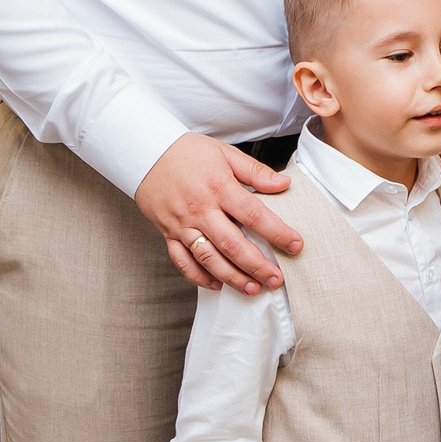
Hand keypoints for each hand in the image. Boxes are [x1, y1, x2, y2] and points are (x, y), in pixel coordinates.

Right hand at [136, 134, 299, 294]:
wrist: (144, 152)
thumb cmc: (187, 152)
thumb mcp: (224, 153)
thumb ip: (255, 171)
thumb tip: (284, 185)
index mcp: (219, 187)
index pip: (254, 215)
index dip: (277, 232)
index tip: (296, 245)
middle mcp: (200, 210)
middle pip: (233, 245)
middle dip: (257, 266)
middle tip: (276, 280)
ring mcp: (182, 224)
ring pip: (209, 258)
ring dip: (232, 277)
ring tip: (253, 289)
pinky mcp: (168, 233)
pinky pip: (182, 261)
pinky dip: (198, 277)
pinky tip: (216, 285)